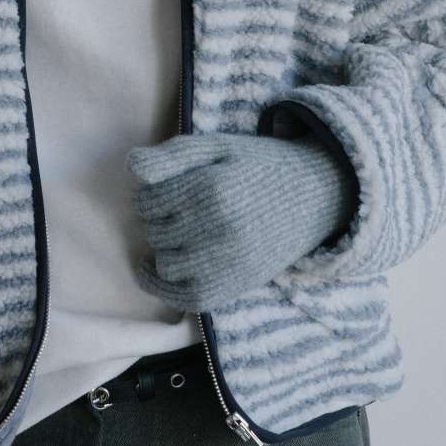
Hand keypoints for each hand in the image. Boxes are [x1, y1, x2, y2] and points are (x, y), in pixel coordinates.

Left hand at [127, 130, 356, 311]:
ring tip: (174, 232)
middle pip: (156, 231)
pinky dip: (162, 287)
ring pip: (166, 264)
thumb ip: (174, 154)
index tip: (162, 188)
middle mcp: (221, 229)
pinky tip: (153, 268)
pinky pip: (185, 298)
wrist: (313, 196)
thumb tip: (132, 167)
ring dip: (161, 248)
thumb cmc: (258, 166)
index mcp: (214, 189)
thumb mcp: (218, 147)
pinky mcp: (236, 287)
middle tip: (172, 209)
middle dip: (155, 219)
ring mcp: (230, 263)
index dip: (148, 193)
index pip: (150, 200)